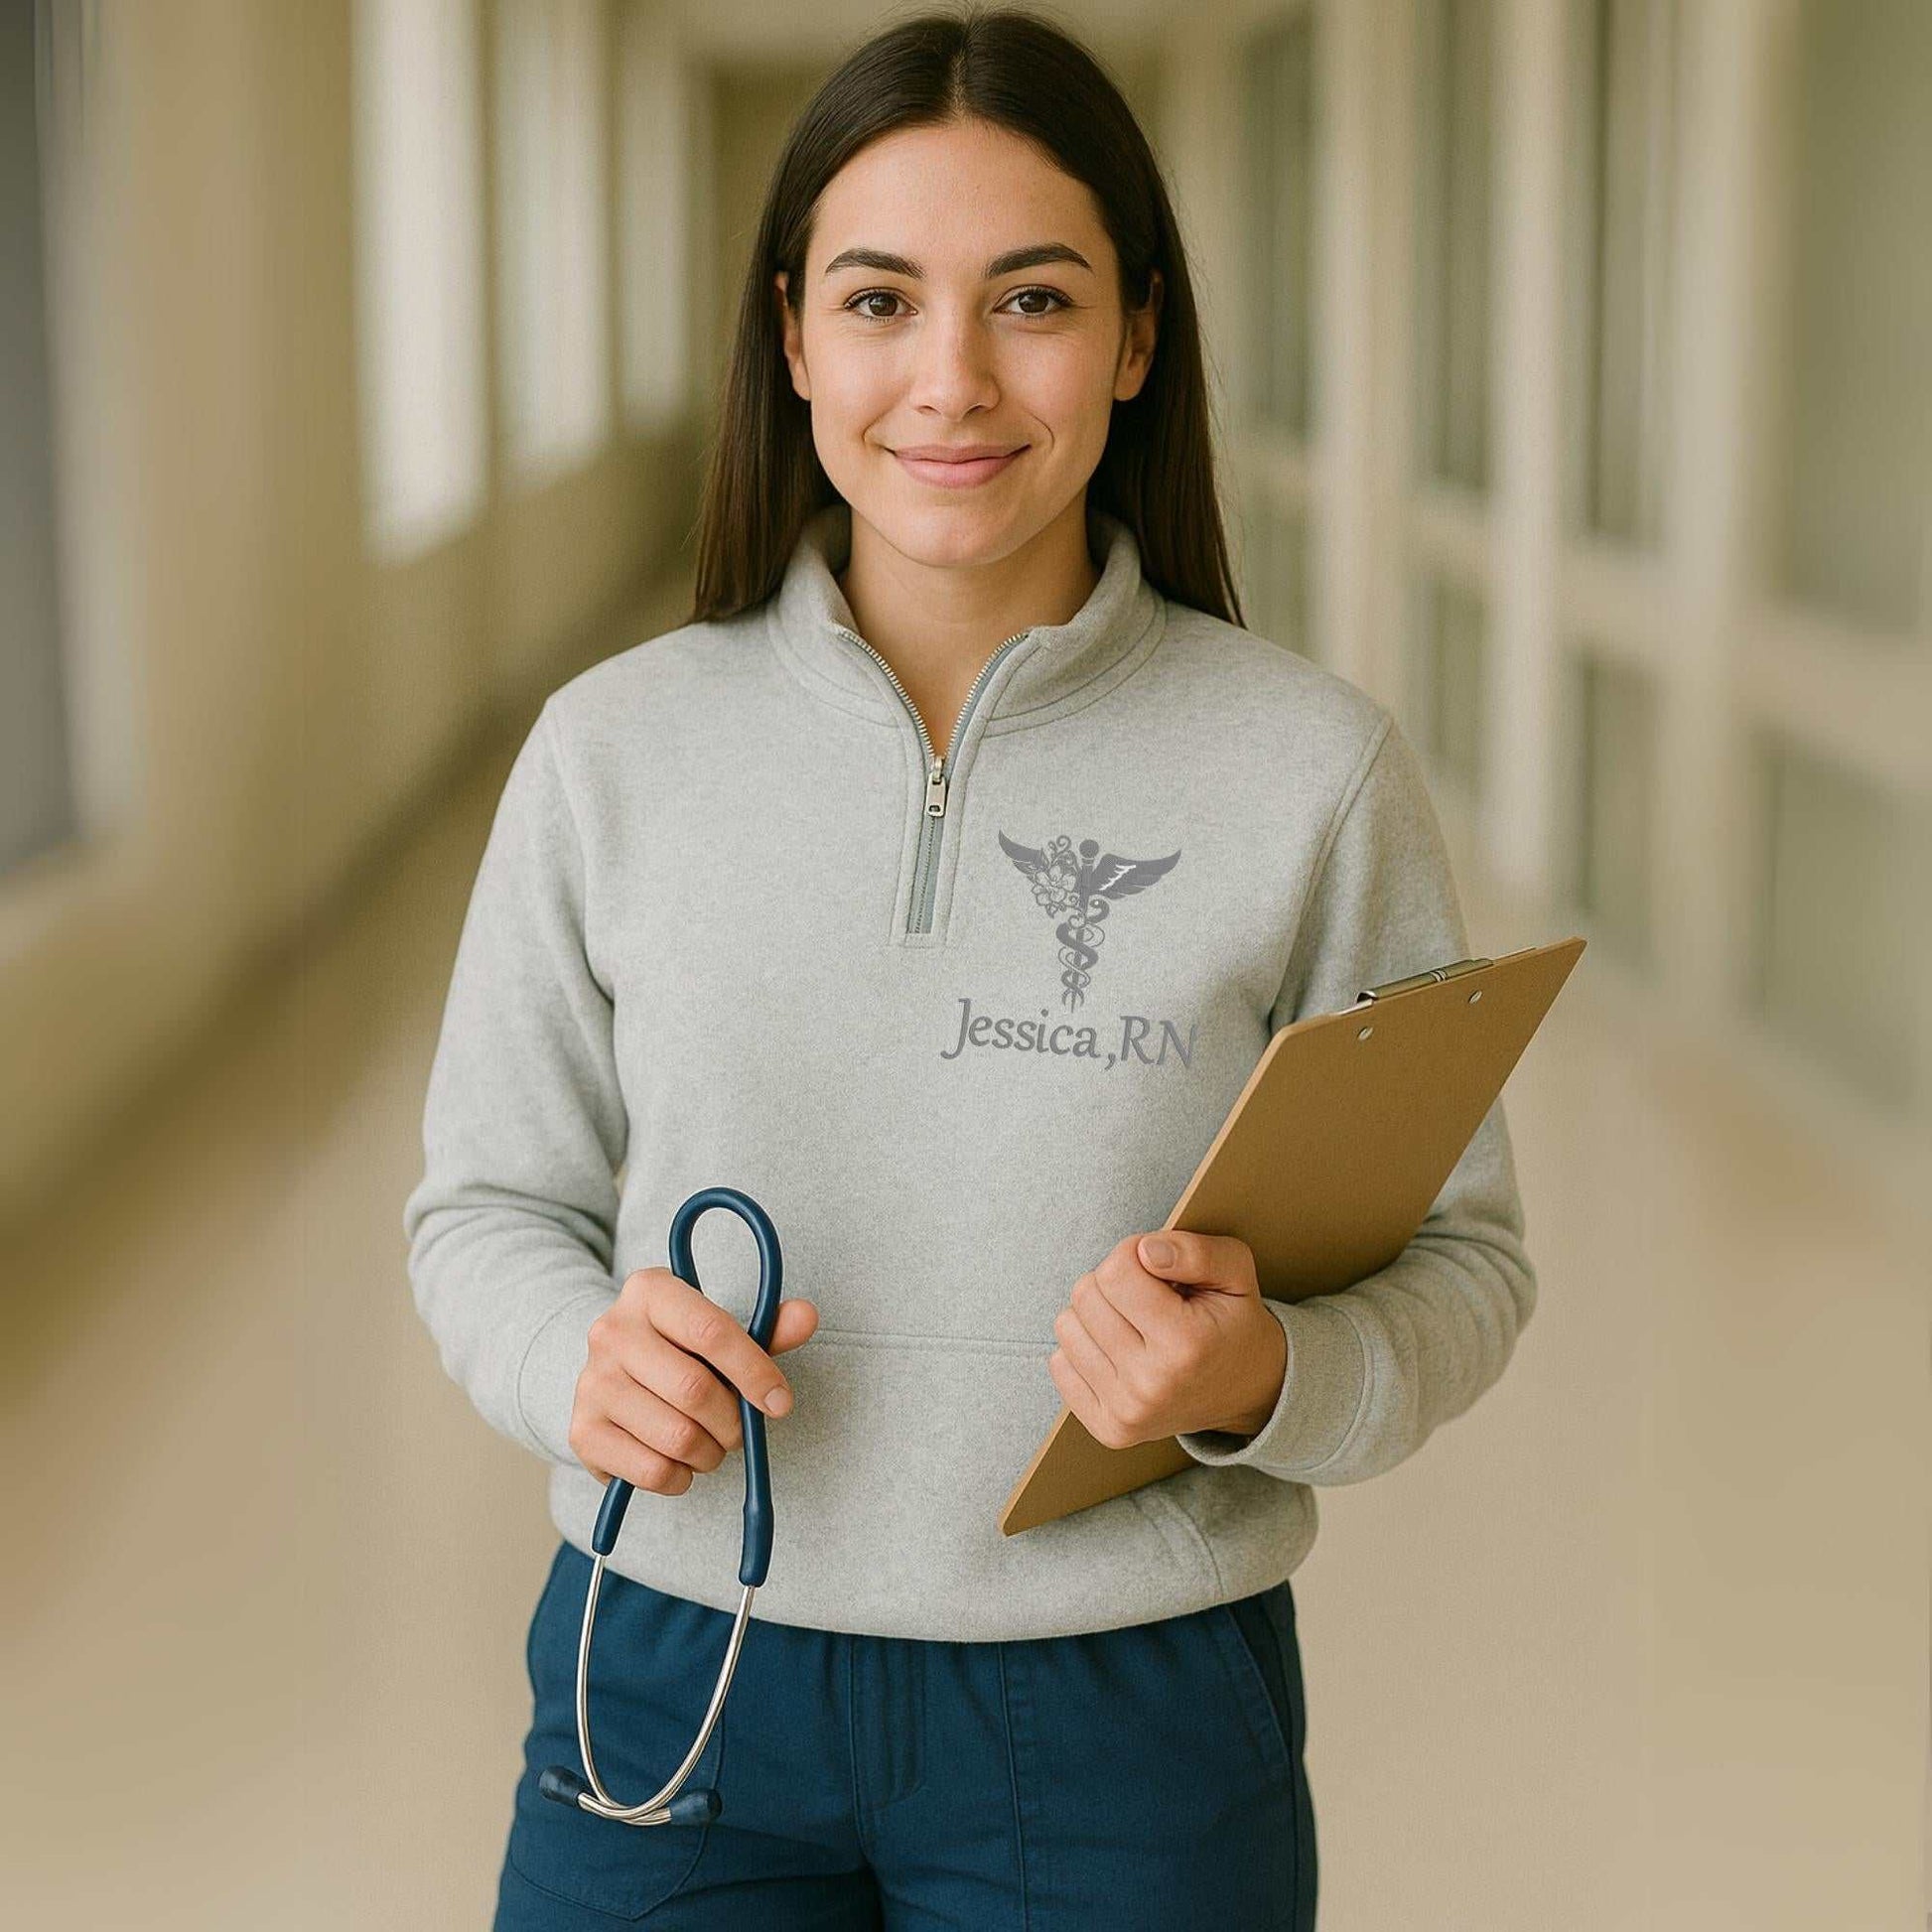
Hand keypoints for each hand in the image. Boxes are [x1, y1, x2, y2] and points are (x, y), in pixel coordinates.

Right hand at [569, 1268, 818, 1493]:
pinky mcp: (582, 1432)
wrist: (613, 1376)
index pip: (712, 1331)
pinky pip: (653, 1471)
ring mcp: (592, 1382)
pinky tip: (681, 1462)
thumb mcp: (721, 1331)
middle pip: (694, 1390)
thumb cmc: (681, 1351)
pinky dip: (682, 1478)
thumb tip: (807, 1316)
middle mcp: (612, 1331)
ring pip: (677, 1436)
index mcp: (649, 1290)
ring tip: (711, 1444)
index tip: (780, 1402)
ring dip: (711, 1453)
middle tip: (740, 1429)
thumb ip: (768, 1328)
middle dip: (733, 1422)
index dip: (754, 1372)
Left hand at [1048, 1230, 1286, 1449]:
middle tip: (1146, 1298)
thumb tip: (1144, 1250)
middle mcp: (1152, 1384)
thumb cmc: (1234, 1322)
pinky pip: (1059, 1363)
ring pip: (1067, 1326)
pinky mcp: (1109, 1429)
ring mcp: (1127, 1413)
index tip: (1157, 1269)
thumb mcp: (1235, 1272)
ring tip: (1134, 1324)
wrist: (1249, 1392)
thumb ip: (1195, 1251)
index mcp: (1186, 1343)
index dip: (1133, 1255)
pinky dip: (1086, 1348)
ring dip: (1096, 1315)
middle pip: (1085, 1295)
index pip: (1115, 1272)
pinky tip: (1120, 1352)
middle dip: (1112, 1282)